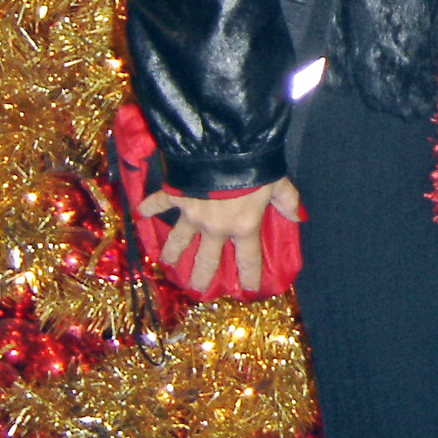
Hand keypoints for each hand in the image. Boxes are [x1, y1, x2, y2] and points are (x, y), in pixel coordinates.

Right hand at [139, 176, 301, 295]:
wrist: (222, 146)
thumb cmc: (254, 167)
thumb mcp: (278, 183)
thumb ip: (287, 201)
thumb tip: (297, 217)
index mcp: (243, 226)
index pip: (248, 258)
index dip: (249, 276)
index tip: (249, 290)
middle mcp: (215, 227)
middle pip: (208, 259)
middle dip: (202, 276)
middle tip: (196, 289)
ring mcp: (191, 214)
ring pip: (180, 239)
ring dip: (172, 252)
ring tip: (166, 263)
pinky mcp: (175, 195)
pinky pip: (159, 203)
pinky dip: (149, 206)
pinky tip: (140, 212)